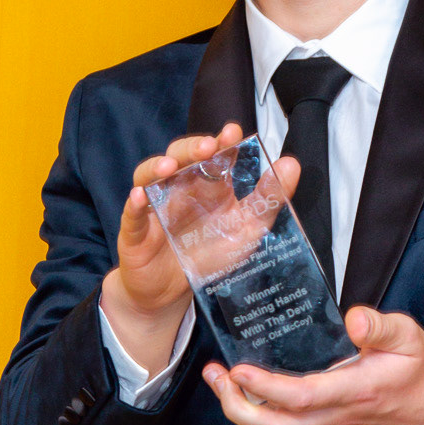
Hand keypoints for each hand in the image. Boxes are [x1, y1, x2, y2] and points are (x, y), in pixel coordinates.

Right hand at [102, 124, 301, 376]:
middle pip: (180, 157)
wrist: (174, 292)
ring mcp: (155, 207)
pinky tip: (140, 197)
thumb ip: (269, 199)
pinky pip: (132, 214)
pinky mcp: (136, 232)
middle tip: (208, 147)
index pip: (214, 155)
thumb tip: (292, 164)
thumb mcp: (247, 228)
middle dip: (192, 148)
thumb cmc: (209, 254)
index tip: (233, 132)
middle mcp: (180, 188)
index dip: (222, 141)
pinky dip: (134, 204)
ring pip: (149, 176)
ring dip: (157, 167)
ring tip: (169, 166)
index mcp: (208, 185)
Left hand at [202, 307, 423, 424]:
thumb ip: (382, 327)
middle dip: (236, 406)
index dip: (265, 387)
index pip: (301, 396)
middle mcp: (335, 415)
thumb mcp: (411, 340)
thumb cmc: (421, 376)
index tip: (239, 369)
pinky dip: (257, 411)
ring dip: (241, 410)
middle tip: (216, 376)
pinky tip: (247, 388)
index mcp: (355, 391)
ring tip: (221, 379)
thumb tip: (354, 318)